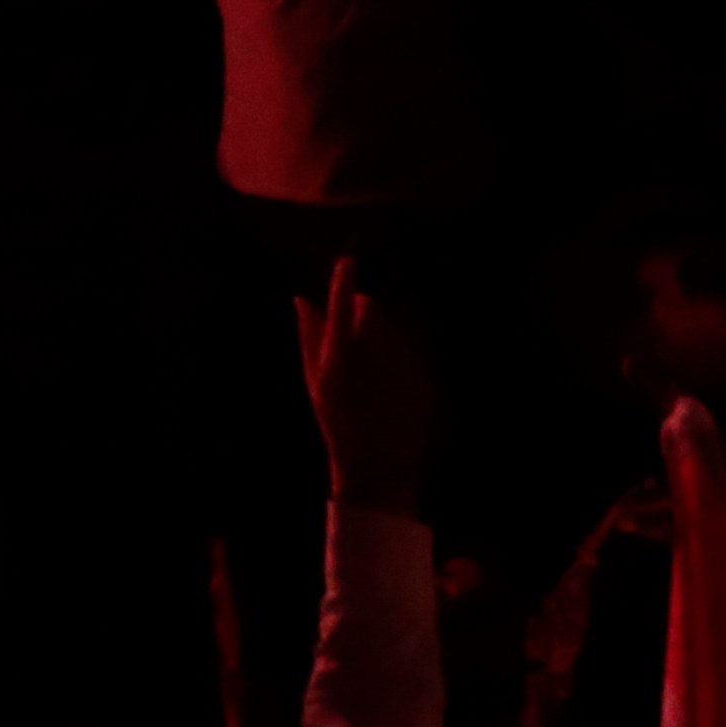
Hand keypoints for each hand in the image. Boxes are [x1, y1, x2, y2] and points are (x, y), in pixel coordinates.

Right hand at [298, 260, 429, 515]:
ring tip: (374, 366)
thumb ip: (309, 336)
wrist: (378, 465)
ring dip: (384, 333)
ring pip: (394, 328)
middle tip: (355, 329)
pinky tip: (394, 381)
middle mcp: (372, 356)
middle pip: (371, 310)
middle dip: (363, 311)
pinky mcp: (423, 378)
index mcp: (339, 356)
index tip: (347, 261)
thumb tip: (302, 299)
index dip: (343, 279)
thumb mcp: (314, 380)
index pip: (341, 304)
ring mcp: (401, 367)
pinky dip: (403, 355)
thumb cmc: (337, 422)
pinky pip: (413, 351)